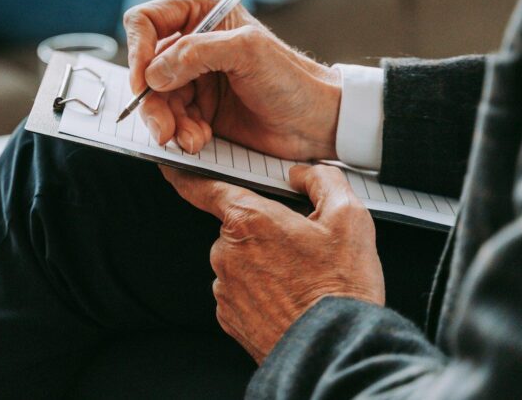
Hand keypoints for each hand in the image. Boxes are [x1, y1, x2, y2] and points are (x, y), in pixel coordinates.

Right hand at [123, 0, 340, 160]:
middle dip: (152, 101)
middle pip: (145, 68)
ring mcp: (193, 79)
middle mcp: (192, 44)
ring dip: (168, 123)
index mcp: (202, 14)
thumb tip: (153, 72)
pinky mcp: (198, 110)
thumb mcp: (247, 52)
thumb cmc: (292, 80)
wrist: (317, 124)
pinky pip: (171, 120)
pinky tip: (200, 141)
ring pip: (155, 99)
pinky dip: (180, 134)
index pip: (147, 22)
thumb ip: (197, 52)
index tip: (143, 82)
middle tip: (164, 128)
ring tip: (192, 139)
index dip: (138, 50)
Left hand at [161, 163, 384, 362]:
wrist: (335, 351)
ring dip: (264, 265)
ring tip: (301, 282)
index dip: (187, 175)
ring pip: (240, 261)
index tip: (173, 169)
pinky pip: (240, 292)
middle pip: (237, 228)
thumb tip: (302, 175)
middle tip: (301, 250)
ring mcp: (225, 288)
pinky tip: (289, 302)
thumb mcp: (348, 217)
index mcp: (249, 220)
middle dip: (264, 232)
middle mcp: (226, 252)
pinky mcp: (228, 318)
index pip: (204, 188)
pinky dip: (260, 293)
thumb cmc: (341, 287)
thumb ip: (322, 180)